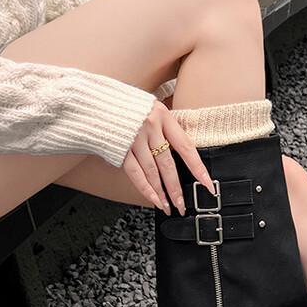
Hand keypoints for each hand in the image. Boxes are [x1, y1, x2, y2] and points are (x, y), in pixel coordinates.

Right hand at [123, 99, 215, 216]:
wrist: (99, 100)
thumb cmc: (131, 106)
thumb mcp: (154, 109)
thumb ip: (167, 128)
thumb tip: (183, 153)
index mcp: (164, 116)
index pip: (186, 147)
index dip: (198, 168)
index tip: (207, 184)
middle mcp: (150, 127)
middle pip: (168, 165)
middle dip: (176, 189)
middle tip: (182, 205)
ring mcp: (134, 138)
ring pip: (152, 172)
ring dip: (161, 193)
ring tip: (168, 206)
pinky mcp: (120, 148)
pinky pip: (135, 173)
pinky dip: (145, 188)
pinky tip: (153, 199)